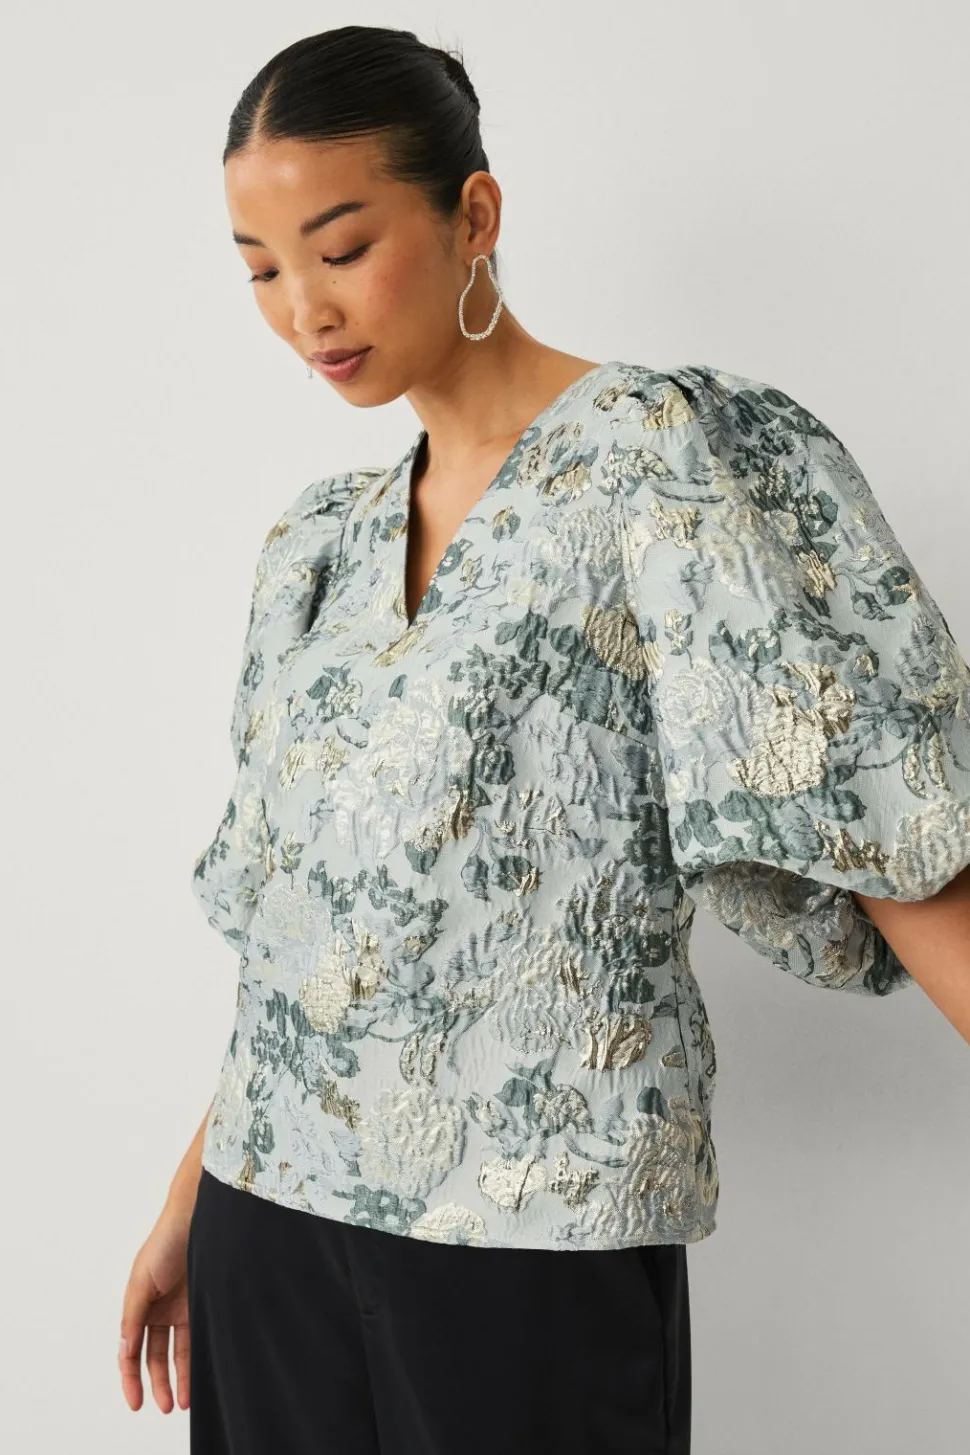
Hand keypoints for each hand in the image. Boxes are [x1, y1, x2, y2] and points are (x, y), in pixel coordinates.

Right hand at [118, 1193, 195, 1412]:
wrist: (199, 1216)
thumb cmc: (165, 1242)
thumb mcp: (142, 1280)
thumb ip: (132, 1316)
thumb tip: (123, 1351)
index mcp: (138, 1304)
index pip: (131, 1350)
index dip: (131, 1378)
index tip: (135, 1403)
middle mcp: (159, 1309)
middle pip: (155, 1356)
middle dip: (158, 1383)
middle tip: (166, 1407)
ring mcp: (182, 1307)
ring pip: (178, 1351)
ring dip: (180, 1377)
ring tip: (185, 1402)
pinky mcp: (204, 1302)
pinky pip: (199, 1336)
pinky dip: (197, 1357)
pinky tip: (202, 1375)